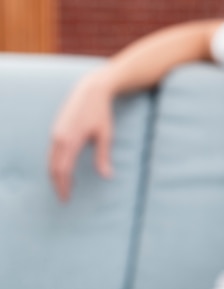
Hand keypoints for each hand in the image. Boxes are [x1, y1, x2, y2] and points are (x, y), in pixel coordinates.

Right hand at [49, 70, 114, 201]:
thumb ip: (104, 156)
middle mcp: (58, 138)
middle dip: (57, 184)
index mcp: (70, 141)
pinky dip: (54, 164)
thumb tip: (107, 176)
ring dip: (55, 175)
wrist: (91, 90)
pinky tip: (63, 169)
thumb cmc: (101, 112)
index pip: (63, 171)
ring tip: (63, 186)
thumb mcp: (106, 135)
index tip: (67, 198)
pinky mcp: (56, 129)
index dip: (63, 186)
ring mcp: (55, 133)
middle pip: (53, 168)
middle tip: (64, 197)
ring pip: (50, 160)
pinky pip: (52, 152)